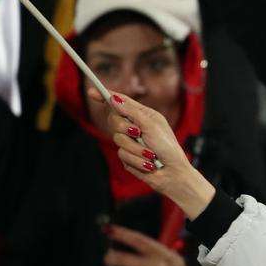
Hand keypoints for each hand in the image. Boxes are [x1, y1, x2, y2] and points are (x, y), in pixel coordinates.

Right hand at [90, 89, 215, 218]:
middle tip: (137, 133)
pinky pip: (122, 155)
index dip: (105, 96)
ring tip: (151, 155)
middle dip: (124, 127)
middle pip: (114, 120)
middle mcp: (135, 127)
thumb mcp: (152, 126)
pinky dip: (137, 160)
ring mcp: (130, 143)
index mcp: (143, 115)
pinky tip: (149, 164)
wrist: (173, 174)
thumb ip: (132, 112)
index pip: (121, 103)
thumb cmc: (168, 148)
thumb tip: (114, 99)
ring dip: (136, 149)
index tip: (91, 91)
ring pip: (117, 140)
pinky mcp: (128, 157)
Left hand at [104, 225, 213, 265]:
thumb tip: (131, 244)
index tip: (108, 230)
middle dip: (111, 257)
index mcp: (163, 255)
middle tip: (108, 258)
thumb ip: (157, 253)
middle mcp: (155, 265)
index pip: (138, 240)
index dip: (121, 233)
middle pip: (122, 257)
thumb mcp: (174, 263)